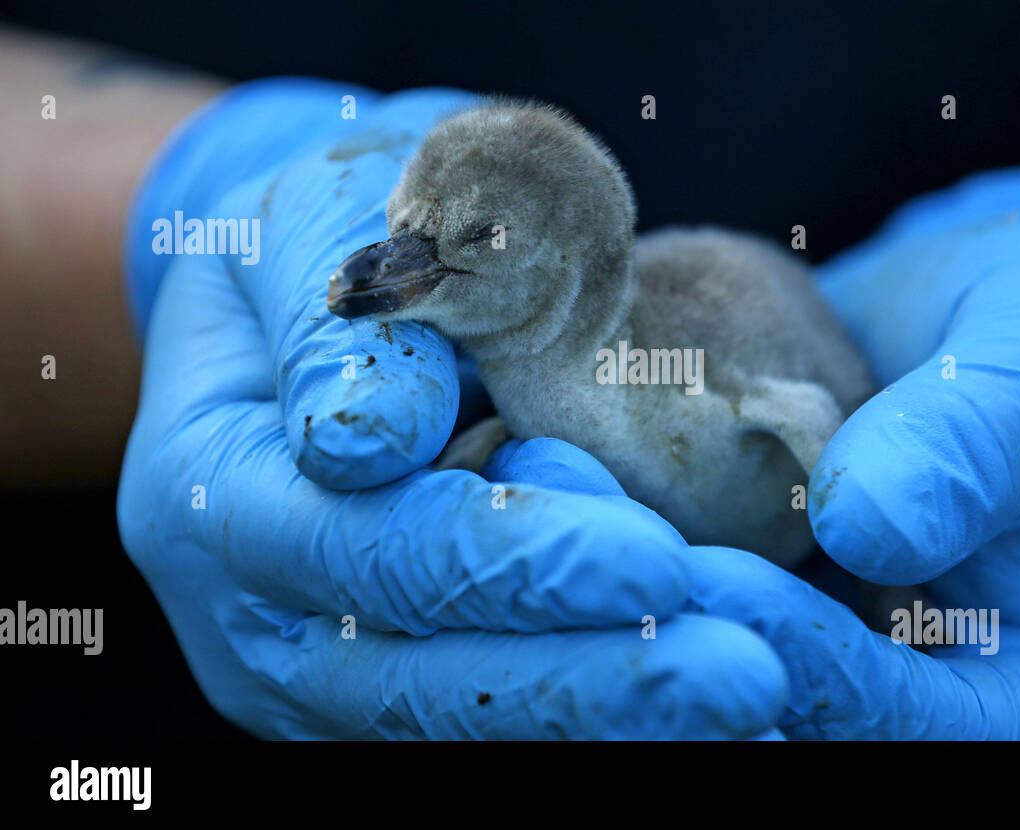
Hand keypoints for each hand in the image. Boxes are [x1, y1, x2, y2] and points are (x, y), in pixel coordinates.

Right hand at [116, 79, 788, 738]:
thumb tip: (373, 440)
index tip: (657, 563)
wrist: (297, 294)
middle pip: (425, 676)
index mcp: (213, 495)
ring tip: (751, 702)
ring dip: (615, 714)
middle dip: (591, 678)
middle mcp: (261, 612)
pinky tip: (708, 711)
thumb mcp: (304, 221)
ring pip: (469, 718)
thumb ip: (336, 324)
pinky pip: (500, 714)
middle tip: (748, 679)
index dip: (513, 561)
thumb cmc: (316, 237)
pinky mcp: (398, 681)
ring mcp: (328, 666)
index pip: (371, 548)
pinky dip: (606, 714)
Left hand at [487, 167, 1019, 737]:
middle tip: (563, 537)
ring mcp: (843, 681)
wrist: (1009, 330)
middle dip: (673, 646)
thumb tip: (870, 526)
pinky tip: (536, 484)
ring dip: (608, 606)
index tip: (703, 577)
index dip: (811, 664)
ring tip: (528, 494)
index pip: (916, 732)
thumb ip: (986, 435)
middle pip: (789, 730)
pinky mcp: (765, 622)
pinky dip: (607, 564)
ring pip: (709, 684)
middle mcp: (935, 723)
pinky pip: (681, 618)